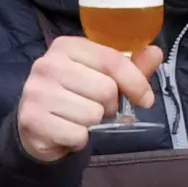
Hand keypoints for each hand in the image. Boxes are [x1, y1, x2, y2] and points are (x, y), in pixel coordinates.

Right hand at [15, 35, 159, 164]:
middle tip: (98, 109)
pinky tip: (67, 132)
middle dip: (110, 106)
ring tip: (80, 119)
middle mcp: (47, 64)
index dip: (136, 82)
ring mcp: (37, 91)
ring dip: (93, 124)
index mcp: (67, 46)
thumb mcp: (102, 77)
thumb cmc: (74, 97)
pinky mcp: (32, 119)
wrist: (36, 127)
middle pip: (106, 89)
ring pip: (92, 114)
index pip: (112, 60)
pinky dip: (78, 139)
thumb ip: (129, 67)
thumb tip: (155, 52)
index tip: (145, 99)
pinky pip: (76, 134)